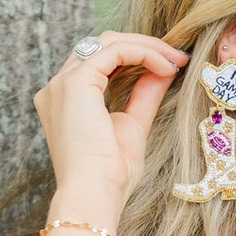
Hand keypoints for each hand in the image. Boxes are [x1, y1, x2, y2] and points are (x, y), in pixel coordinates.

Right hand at [33, 32, 187, 215]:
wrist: (94, 194)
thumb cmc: (110, 174)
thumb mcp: (133, 125)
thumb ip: (144, 95)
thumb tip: (164, 70)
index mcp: (65, 100)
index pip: (100, 61)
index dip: (137, 56)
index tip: (171, 66)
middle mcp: (58, 87)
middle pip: (102, 45)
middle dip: (144, 46)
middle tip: (177, 57)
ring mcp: (62, 83)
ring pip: (108, 42)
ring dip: (147, 46)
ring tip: (175, 61)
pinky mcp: (75, 82)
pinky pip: (114, 51)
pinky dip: (143, 54)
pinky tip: (165, 68)